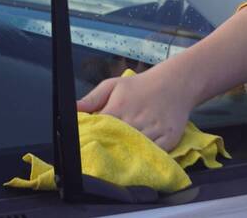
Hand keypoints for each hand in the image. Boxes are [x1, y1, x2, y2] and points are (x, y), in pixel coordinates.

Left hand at [76, 64, 195, 151]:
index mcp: (118, 108)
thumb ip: (91, 99)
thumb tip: (72, 109)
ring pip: (135, 151)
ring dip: (126, 157)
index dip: (92, 139)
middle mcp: (136, 120)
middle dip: (108, 150)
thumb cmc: (140, 86)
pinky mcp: (169, 138)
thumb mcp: (112, 85)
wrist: (175, 83)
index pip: (99, 130)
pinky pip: (155, 155)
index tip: (86, 147)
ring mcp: (154, 131)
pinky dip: (147, 158)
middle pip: (116, 143)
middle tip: (99, 158)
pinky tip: (139, 160)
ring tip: (117, 162)